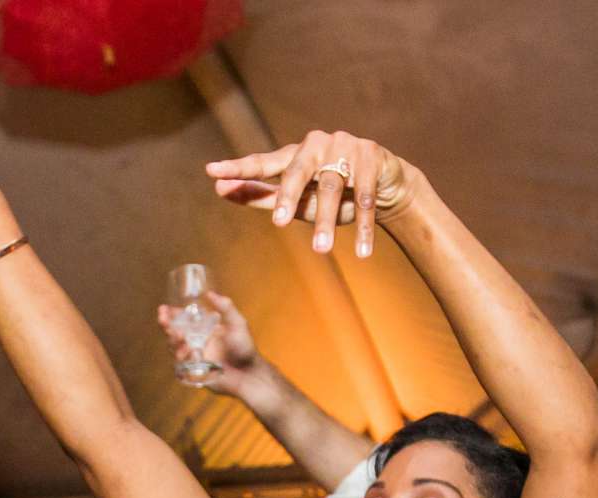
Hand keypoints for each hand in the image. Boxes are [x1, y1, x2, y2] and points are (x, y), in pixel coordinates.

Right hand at [157, 290, 263, 401]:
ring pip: (174, 348)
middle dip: (166, 326)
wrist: (249, 374)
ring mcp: (194, 358)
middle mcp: (195, 343)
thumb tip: (209, 293)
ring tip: (179, 335)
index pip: (182, 320)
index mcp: (202, 330)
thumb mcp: (237, 324)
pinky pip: (181, 365)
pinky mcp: (194, 372)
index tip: (164, 309)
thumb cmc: (246, 349)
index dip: (171, 315)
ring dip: (173, 340)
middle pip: (173, 333)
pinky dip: (183, 357)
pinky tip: (190, 352)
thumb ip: (225, 308)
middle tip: (164, 319)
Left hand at [207, 130, 414, 258]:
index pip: (263, 162)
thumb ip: (261, 197)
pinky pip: (366, 196)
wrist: (385, 187)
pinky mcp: (372, 157)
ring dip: (328, 222)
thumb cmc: (334, 194)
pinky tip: (362, 252)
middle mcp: (317, 145)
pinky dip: (363, 225)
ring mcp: (346, 147)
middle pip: (298, 171)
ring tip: (321, 250)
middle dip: (289, 197)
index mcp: (295, 154)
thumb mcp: (299, 200)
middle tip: (279, 222)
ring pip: (332, 188)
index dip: (238, 168)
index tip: (212, 172)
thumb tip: (221, 191)